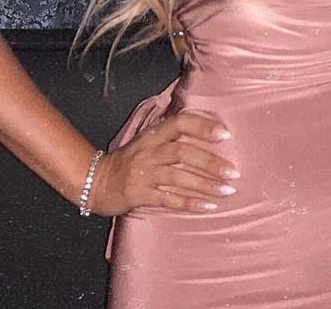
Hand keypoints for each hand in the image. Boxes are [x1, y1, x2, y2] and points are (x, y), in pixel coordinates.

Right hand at [88, 111, 238, 215]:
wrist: (96, 181)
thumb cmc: (130, 160)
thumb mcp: (148, 140)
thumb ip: (172, 134)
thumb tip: (205, 125)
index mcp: (154, 135)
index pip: (180, 123)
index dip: (203, 126)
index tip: (225, 134)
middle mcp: (149, 151)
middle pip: (183, 152)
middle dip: (210, 162)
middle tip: (234, 172)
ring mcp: (143, 173)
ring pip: (178, 176)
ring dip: (205, 184)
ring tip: (227, 191)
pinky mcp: (138, 195)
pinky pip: (167, 199)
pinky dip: (189, 203)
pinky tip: (207, 206)